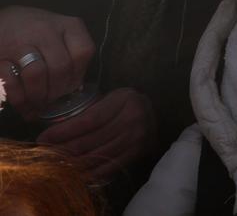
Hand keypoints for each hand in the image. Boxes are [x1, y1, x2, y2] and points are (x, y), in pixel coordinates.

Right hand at [0, 6, 94, 115]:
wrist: (2, 21)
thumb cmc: (36, 32)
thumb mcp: (60, 35)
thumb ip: (70, 56)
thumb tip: (75, 90)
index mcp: (68, 25)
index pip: (83, 52)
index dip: (77, 76)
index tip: (70, 88)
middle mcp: (46, 30)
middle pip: (60, 67)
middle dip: (57, 91)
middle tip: (51, 102)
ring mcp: (21, 41)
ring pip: (37, 74)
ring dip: (38, 96)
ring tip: (37, 104)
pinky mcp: (0, 55)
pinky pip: (11, 81)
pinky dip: (19, 97)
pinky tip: (22, 103)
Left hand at [35, 88, 154, 179]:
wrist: (155, 114)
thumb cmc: (125, 104)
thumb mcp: (110, 99)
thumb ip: (89, 112)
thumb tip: (55, 130)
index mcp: (123, 100)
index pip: (87, 121)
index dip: (63, 132)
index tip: (43, 138)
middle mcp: (132, 119)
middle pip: (90, 140)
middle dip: (63, 149)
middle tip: (45, 154)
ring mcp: (137, 138)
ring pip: (97, 155)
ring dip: (74, 163)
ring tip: (56, 165)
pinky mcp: (137, 153)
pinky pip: (109, 167)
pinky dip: (91, 173)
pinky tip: (76, 174)